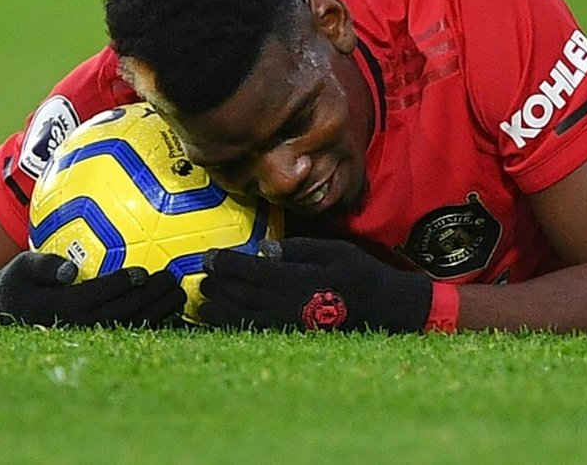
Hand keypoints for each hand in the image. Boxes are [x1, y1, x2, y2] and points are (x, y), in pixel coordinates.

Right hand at [0, 251, 185, 327]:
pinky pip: (131, 330)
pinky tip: (173, 305)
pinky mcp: (99, 336)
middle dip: (148, 297)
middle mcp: (77, 325)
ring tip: (179, 292)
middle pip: (119, 313)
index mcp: (58, 308)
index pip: (93, 297)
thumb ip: (44, 265)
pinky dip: (154, 319)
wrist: (12, 309)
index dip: (119, 286)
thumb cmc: (21, 281)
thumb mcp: (23, 267)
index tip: (142, 272)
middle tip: (171, 278)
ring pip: (130, 324)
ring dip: (157, 310)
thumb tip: (69, 271)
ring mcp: (89, 334)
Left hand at [199, 238, 431, 332]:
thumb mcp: (332, 250)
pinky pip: (252, 331)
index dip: (226, 264)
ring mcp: (286, 324)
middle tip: (203, 273)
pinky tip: (220, 320)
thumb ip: (296, 249)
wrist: (383, 309)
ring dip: (219, 306)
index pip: (250, 271)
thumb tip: (263, 250)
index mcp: (294, 280)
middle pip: (240, 294)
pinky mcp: (289, 336)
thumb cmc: (358, 272)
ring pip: (241, 316)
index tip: (209, 257)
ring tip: (205, 297)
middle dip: (219, 283)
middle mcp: (285, 305)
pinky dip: (231, 325)